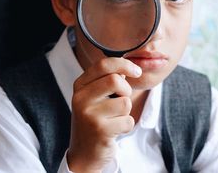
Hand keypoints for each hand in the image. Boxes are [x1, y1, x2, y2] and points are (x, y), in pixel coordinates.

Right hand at [67, 57, 141, 172]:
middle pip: (115, 80)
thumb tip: (130, 65)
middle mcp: (81, 98)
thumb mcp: (96, 97)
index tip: (137, 71)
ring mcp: (89, 115)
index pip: (103, 65)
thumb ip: (108, 80)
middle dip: (126, 91)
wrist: (84, 153)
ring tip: (114, 119)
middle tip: (122, 100)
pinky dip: (126, 126)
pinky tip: (114, 131)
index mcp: (80, 86)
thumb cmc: (95, 120)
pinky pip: (127, 120)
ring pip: (125, 102)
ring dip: (126, 112)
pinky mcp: (100, 130)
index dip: (124, 64)